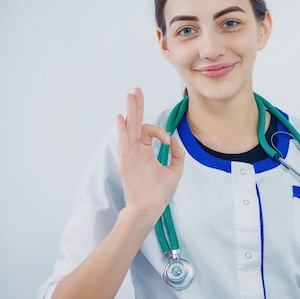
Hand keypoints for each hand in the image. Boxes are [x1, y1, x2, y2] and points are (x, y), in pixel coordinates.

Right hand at [116, 88, 184, 220]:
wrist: (151, 207)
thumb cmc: (160, 192)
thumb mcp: (175, 169)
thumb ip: (177, 153)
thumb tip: (174, 139)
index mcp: (145, 150)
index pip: (149, 131)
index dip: (160, 131)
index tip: (168, 141)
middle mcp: (135, 150)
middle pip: (135, 123)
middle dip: (137, 106)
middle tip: (136, 90)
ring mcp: (129, 154)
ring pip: (129, 128)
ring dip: (130, 112)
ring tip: (131, 95)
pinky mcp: (126, 161)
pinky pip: (123, 142)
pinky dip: (122, 130)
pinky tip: (122, 117)